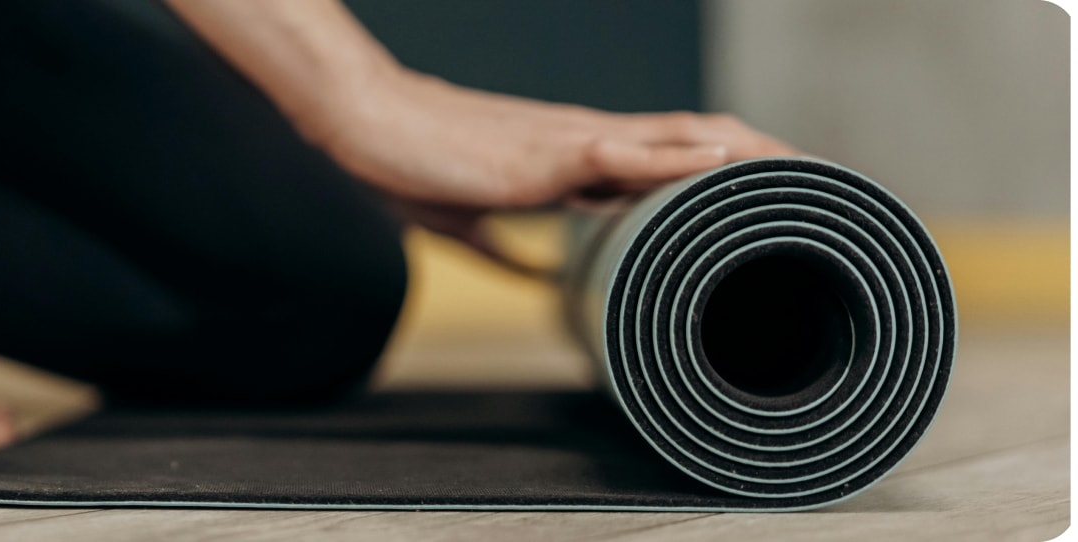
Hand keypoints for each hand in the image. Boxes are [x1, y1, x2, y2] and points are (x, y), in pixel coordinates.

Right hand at [303, 68, 799, 258]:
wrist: (368, 125)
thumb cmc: (411, 162)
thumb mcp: (468, 219)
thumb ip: (508, 248)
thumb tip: (539, 277)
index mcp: (574, 157)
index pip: (668, 156)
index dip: (724, 169)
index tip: (769, 194)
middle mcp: (587, 142)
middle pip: (698, 140)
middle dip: (763, 159)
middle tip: (821, 184)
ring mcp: (575, 143)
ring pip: (683, 138)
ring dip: (748, 155)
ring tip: (805, 173)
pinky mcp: (551, 155)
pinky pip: (630, 154)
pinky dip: (682, 162)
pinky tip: (727, 166)